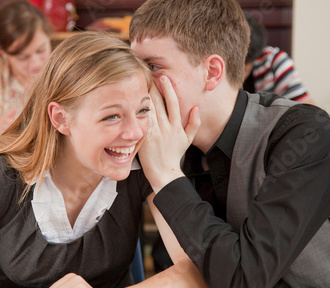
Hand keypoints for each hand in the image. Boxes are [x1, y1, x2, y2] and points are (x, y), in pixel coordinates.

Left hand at [138, 75, 200, 192]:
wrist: (164, 173)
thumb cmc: (174, 155)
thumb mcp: (188, 140)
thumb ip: (194, 123)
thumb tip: (196, 107)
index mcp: (177, 126)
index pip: (173, 103)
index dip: (168, 88)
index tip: (163, 77)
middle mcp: (167, 128)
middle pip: (160, 103)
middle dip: (154, 87)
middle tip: (148, 73)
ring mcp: (156, 133)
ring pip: (150, 110)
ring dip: (145, 96)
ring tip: (139, 83)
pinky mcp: (146, 139)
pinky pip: (142, 122)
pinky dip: (138, 111)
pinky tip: (133, 101)